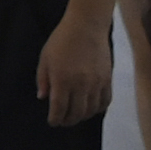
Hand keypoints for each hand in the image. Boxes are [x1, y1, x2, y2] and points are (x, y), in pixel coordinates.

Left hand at [38, 12, 117, 127]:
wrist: (86, 27)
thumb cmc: (61, 40)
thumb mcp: (45, 58)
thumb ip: (43, 79)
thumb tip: (43, 98)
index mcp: (62, 80)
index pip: (59, 108)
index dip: (55, 118)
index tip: (53, 122)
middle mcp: (80, 85)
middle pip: (76, 113)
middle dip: (68, 120)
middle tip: (63, 121)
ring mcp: (96, 84)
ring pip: (91, 110)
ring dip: (83, 117)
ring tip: (76, 116)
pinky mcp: (108, 80)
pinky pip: (105, 102)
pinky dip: (98, 109)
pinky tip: (92, 109)